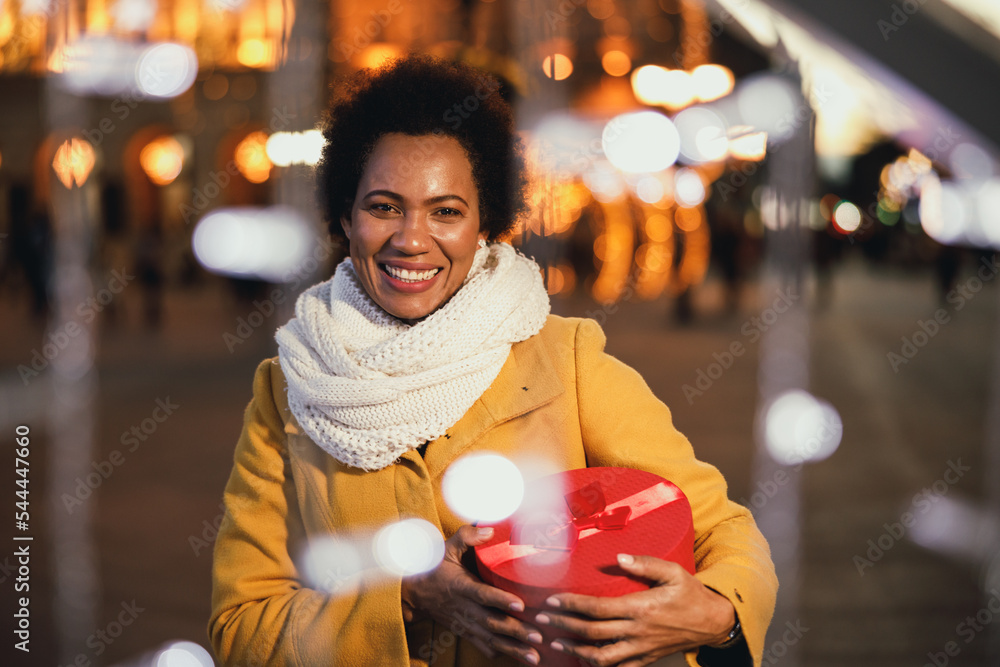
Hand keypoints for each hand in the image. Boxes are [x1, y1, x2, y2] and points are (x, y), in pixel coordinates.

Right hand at [400, 525, 543, 664]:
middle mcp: (464, 608)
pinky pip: (482, 645)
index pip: (483, 595)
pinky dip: (499, 652)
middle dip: (516, 631)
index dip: (501, 600)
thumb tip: (490, 530)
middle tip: (539, 636)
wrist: (412, 592)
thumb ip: (467, 536)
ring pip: (490, 639)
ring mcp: (464, 623)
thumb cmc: (434, 566)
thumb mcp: (447, 548)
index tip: (521, 605)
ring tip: (534, 657)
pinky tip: (517, 657)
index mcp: (461, 586)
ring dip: (513, 648)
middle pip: (492, 622)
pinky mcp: (464, 631)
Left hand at [534, 554, 735, 666]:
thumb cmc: (691, 594)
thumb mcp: (673, 572)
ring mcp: (641, 649)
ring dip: (575, 651)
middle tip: (542, 620)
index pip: (597, 609)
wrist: (713, 622)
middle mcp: (637, 631)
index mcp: (640, 608)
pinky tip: (583, 661)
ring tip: (556, 644)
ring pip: (601, 657)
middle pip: (592, 633)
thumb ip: (645, 564)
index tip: (553, 600)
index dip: (572, 605)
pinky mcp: (646, 659)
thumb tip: (618, 558)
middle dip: (564, 626)